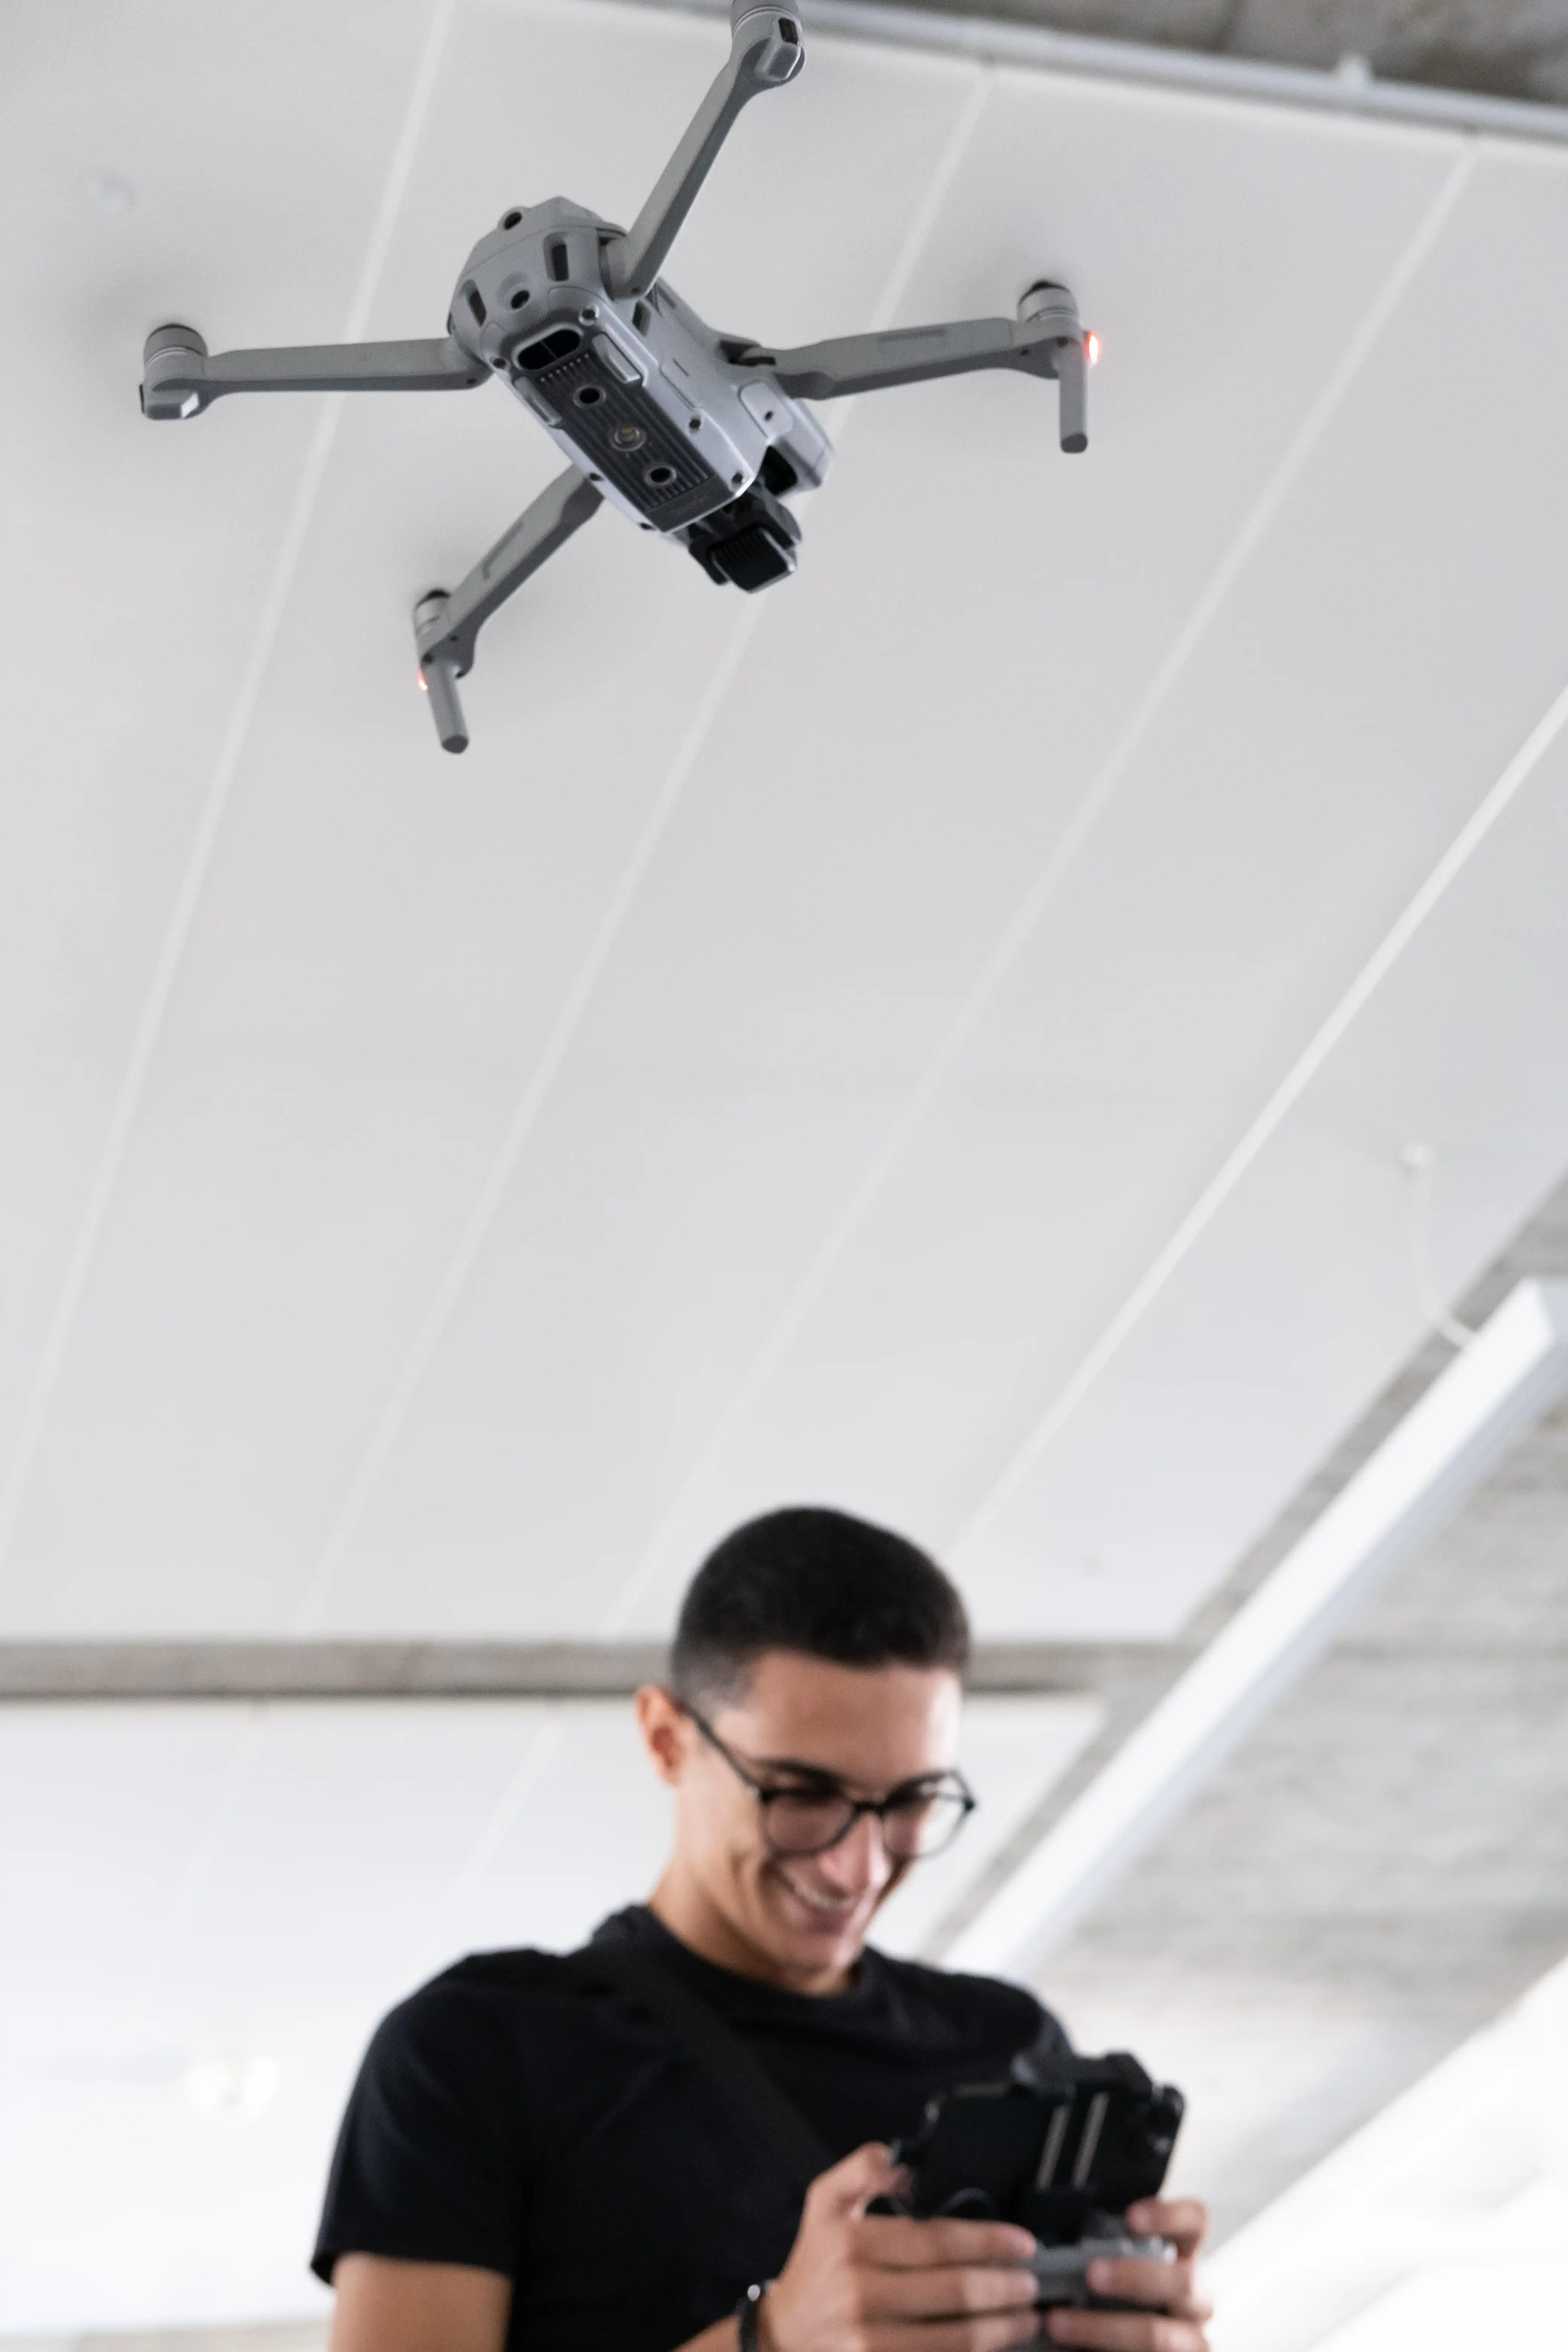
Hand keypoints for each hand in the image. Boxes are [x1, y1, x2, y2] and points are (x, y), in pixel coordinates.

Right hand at [762, 2142, 1041, 2351]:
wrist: (782, 2340)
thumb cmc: (814, 2267)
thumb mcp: (825, 2202)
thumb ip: (862, 2168)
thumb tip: (905, 2160)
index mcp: (853, 2245)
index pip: (937, 2241)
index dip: (988, 2241)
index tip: (1022, 2243)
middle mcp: (861, 2295)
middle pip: (954, 2291)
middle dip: (1004, 2288)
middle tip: (1032, 2283)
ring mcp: (868, 2344)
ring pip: (955, 2339)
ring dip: (1001, 2329)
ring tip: (1027, 2318)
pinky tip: (995, 2347)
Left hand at [1042, 2199, 1211, 2351]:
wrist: (1126, 2341)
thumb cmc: (1115, 2297)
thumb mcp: (1115, 2267)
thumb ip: (1100, 2251)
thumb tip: (1051, 2242)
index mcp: (1183, 2258)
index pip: (1195, 2222)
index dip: (1169, 2216)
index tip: (1131, 2217)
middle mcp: (1195, 2298)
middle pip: (1182, 2281)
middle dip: (1134, 2277)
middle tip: (1090, 2274)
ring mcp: (1191, 2340)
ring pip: (1159, 2336)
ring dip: (1104, 2329)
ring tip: (1058, 2323)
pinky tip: (1066, 2349)